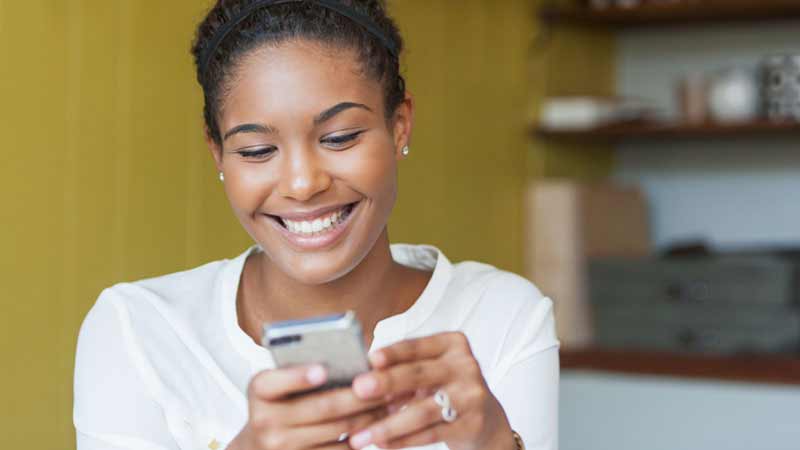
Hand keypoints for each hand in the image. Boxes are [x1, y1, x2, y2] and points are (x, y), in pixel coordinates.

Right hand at [228, 364, 388, 449]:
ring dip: (370, 416)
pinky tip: (378, 425)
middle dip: (360, 395)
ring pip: (338, 430)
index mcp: (259, 389)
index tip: (323, 370)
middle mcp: (265, 420)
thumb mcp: (280, 384)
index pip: (276, 380)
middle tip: (387, 384)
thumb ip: (305, 368)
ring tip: (391, 403)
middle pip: (322, 406)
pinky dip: (362, 438)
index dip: (299, 376)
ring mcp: (281, 447)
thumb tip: (355, 358)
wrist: (258, 446)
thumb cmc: (280, 403)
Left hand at [347, 332, 515, 449]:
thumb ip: (401, 369)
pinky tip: (383, 444)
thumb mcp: (429, 371)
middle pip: (419, 374)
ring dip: (388, 424)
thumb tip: (358, 375)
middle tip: (358, 390)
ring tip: (362, 435)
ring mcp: (471, 395)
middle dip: (386, 383)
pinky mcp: (472, 424)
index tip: (371, 358)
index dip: (394, 352)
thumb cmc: (446, 388)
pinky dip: (405, 440)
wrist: (485, 419)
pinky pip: (432, 433)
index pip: (417, 346)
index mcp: (452, 344)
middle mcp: (465, 365)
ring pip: (423, 410)